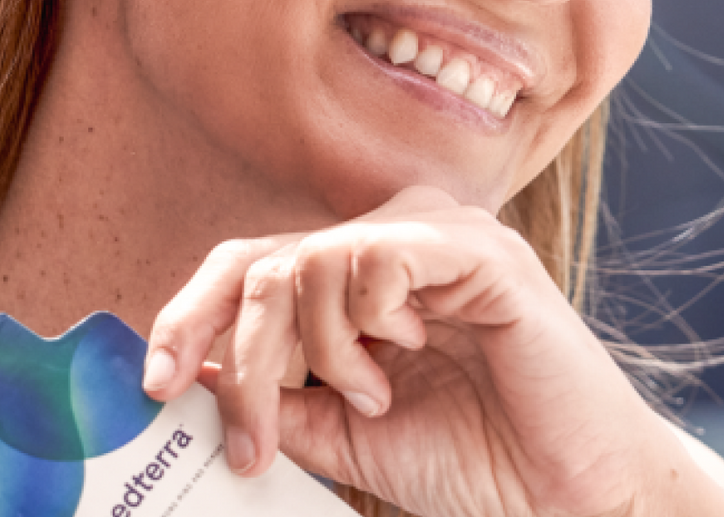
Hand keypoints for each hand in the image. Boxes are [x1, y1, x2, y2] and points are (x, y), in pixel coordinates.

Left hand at [142, 187, 723, 516]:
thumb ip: (279, 398)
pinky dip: (367, 322)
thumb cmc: (469, 457)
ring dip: (322, 352)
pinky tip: (408, 353)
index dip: (192, 313)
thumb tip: (195, 377)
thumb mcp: (344, 433)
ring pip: (310, 260)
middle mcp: (393, 237)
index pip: (253, 263)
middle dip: (243, 351)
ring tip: (373, 394)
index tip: (157, 382)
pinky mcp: (476, 246)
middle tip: (256, 433)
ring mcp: (436, 233)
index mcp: (362, 274)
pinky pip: (374, 257)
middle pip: (266, 259)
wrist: (566, 495)